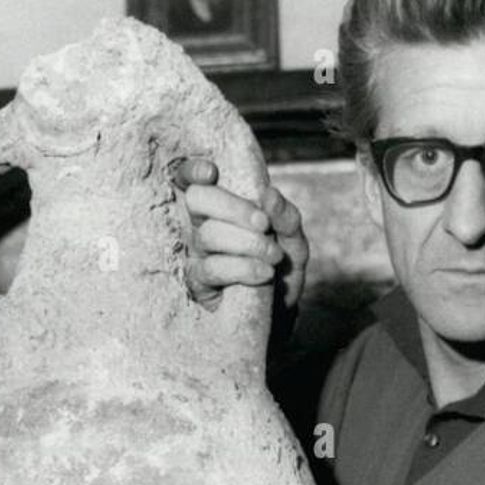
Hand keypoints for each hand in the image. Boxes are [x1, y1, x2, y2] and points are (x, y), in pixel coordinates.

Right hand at [171, 157, 309, 313]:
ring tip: (273, 256)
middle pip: (196, 200)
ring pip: (207, 234)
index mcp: (220, 207)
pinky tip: (263, 274)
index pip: (191, 180)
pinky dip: (241, 268)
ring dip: (246, 243)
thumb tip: (268, 194)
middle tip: (263, 224)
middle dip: (232, 208)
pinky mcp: (198, 283)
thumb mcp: (293, 239)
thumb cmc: (282, 269)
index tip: (212, 173)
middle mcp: (202, 226)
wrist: (281, 313)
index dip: (192, 170)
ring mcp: (196, 255)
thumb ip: (285, 216)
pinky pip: (210, 269)